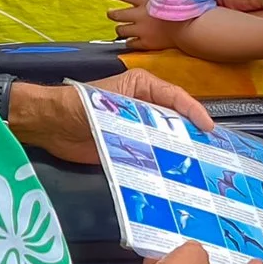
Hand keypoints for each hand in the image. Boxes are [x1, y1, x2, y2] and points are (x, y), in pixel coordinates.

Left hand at [4, 74, 216, 165]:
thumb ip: (137, 114)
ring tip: (200, 166)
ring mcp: (139, 128)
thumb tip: (165, 128)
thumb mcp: (110, 105)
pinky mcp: (131, 148)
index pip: (176, 98)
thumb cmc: (76, 105)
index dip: (194, 112)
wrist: (50, 126)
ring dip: (180, 151)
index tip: (207, 128)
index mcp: (143, 87)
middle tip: (212, 151)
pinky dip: (163, 165)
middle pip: (176, 120)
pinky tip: (175, 176)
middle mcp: (145, 107)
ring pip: (167, 140)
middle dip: (193, 134)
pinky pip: (152, 156)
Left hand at [101, 0, 179, 51]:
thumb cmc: (183, 8)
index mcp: (144, 1)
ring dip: (120, 29)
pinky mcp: (146, 43)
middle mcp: (139, 15)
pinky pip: (130, 44)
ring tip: (122, 28)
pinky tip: (131, 41)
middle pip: (117, 15)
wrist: (190, 29)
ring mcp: (141, 30)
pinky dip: (130, 42)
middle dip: (112, 14)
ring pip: (120, 30)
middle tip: (111, 13)